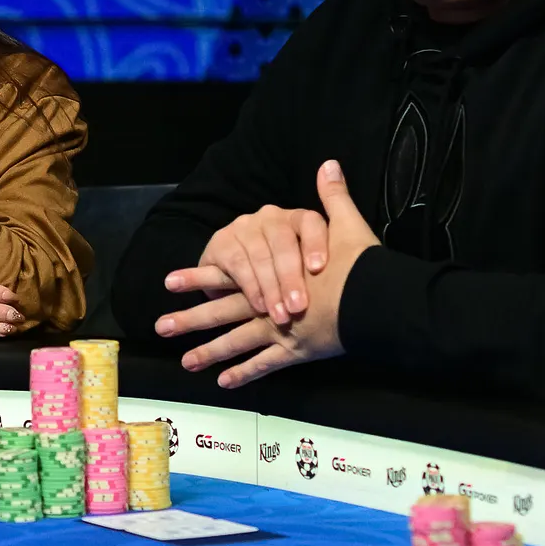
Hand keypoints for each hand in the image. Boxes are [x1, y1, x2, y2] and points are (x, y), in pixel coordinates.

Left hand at [161, 160, 379, 387]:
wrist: (383, 299)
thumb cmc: (363, 265)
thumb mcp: (346, 225)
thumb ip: (331, 198)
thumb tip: (328, 164)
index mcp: (275, 274)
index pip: (230, 274)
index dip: (199, 277)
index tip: (170, 281)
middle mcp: (271, 304)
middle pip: (224, 312)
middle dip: (191, 320)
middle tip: (160, 326)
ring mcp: (283, 331)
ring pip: (239, 342)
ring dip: (210, 352)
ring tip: (184, 361)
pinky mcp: (298, 351)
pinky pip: (266, 364)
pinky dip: (245, 373)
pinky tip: (223, 382)